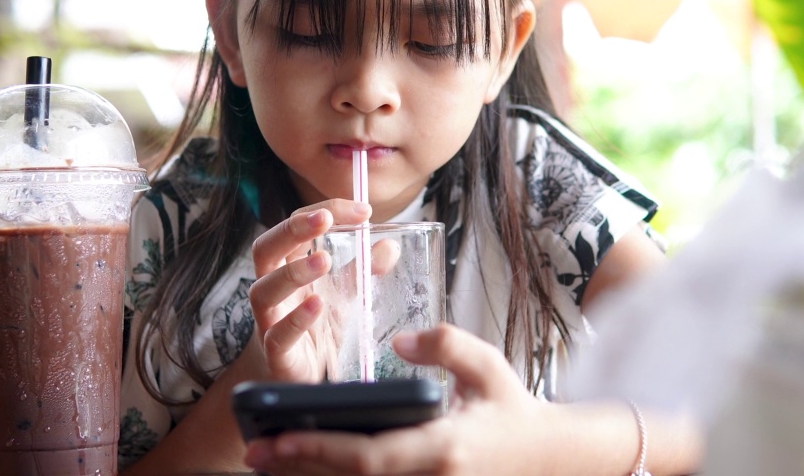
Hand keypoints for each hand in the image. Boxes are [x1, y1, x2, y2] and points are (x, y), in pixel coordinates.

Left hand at [243, 324, 566, 475]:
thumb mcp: (488, 367)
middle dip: (298, 468)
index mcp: (440, 450)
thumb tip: (400, 340)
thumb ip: (445, 344)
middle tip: (253, 451)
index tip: (276, 440)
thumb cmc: (514, 411)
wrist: (550, 460)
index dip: (318, 451)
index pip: (366, 457)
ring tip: (266, 460)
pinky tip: (309, 468)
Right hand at [246, 199, 370, 382]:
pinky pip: (278, 335)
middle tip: (324, 218)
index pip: (294, 226)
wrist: (293, 374)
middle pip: (265, 248)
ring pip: (264, 290)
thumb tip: (391, 245)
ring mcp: (270, 320)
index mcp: (287, 265)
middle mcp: (272, 287)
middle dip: (292, 229)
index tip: (361, 210)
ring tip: (323, 260)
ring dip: (294, 272)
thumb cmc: (315, 326)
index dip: (324, 211)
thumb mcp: (343, 295)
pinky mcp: (276, 354)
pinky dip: (296, 319)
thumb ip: (362, 270)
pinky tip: (317, 306)